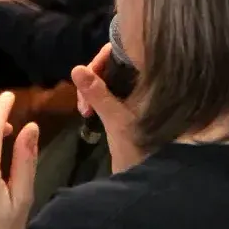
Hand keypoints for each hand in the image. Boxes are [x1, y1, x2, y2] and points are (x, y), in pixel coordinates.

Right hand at [72, 44, 144, 173]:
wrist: (149, 177)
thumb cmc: (139, 148)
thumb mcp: (114, 119)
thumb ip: (96, 92)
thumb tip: (76, 68)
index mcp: (152, 77)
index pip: (123, 51)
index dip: (101, 61)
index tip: (87, 81)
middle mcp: (150, 80)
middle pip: (116, 63)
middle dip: (94, 78)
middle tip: (84, 105)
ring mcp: (143, 91)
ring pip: (112, 77)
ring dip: (94, 89)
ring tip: (85, 111)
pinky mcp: (136, 103)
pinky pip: (114, 89)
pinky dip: (100, 96)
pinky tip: (90, 110)